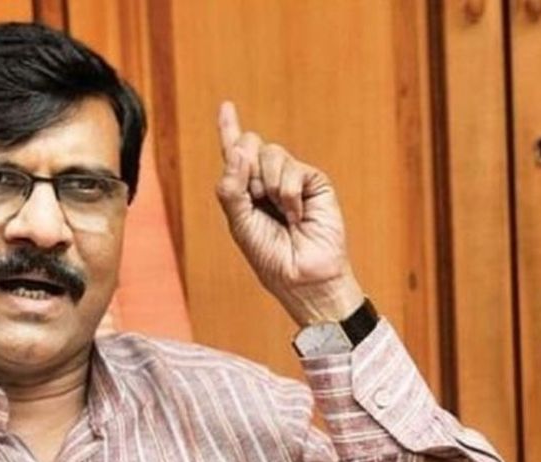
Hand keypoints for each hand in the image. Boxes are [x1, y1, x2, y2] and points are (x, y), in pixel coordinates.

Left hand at [215, 102, 363, 326]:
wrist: (303, 277)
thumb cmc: (270, 256)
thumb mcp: (240, 223)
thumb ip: (232, 188)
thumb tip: (238, 151)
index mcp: (245, 191)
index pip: (235, 156)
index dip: (229, 130)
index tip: (226, 106)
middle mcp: (267, 180)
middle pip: (250, 145)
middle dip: (247, 168)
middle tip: (258, 200)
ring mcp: (292, 179)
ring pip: (270, 153)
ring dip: (269, 185)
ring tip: (281, 213)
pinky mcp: (314, 181)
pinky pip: (293, 169)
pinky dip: (289, 193)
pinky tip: (297, 214)